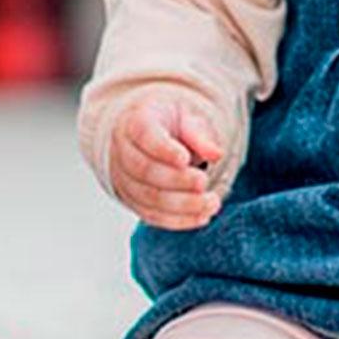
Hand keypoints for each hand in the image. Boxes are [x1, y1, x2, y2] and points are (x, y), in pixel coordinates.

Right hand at [108, 90, 226, 229]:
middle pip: (144, 170)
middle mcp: (123, 150)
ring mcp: (123, 178)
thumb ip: (200, 134)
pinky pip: (152, 215)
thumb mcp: (187, 118)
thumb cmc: (170, 124)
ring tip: (211, 203)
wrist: (151, 136)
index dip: (164, 149)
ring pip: (148, 197)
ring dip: (182, 205)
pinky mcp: (132, 200)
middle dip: (177, 180)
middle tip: (204, 182)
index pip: (144, 135)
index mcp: (135, 122)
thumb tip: (216, 154)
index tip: (186, 159)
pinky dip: (178, 220)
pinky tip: (202, 216)